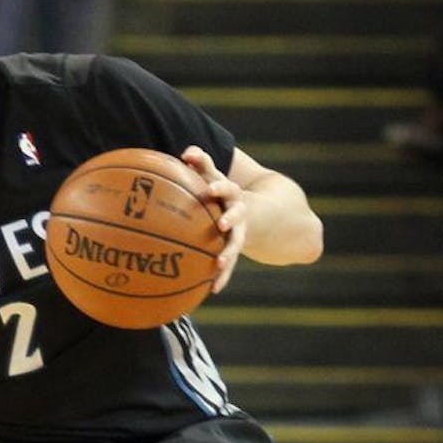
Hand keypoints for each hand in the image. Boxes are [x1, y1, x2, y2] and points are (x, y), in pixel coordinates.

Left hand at [181, 145, 245, 292]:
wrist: (257, 212)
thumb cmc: (220, 192)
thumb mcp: (213, 177)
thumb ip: (201, 163)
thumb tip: (186, 152)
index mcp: (231, 195)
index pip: (226, 187)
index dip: (218, 187)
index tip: (208, 190)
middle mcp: (238, 214)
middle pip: (237, 216)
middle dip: (230, 218)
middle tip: (221, 224)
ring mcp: (239, 233)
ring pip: (235, 243)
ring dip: (228, 253)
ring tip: (220, 265)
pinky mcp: (235, 249)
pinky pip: (228, 265)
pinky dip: (221, 277)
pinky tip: (213, 290)